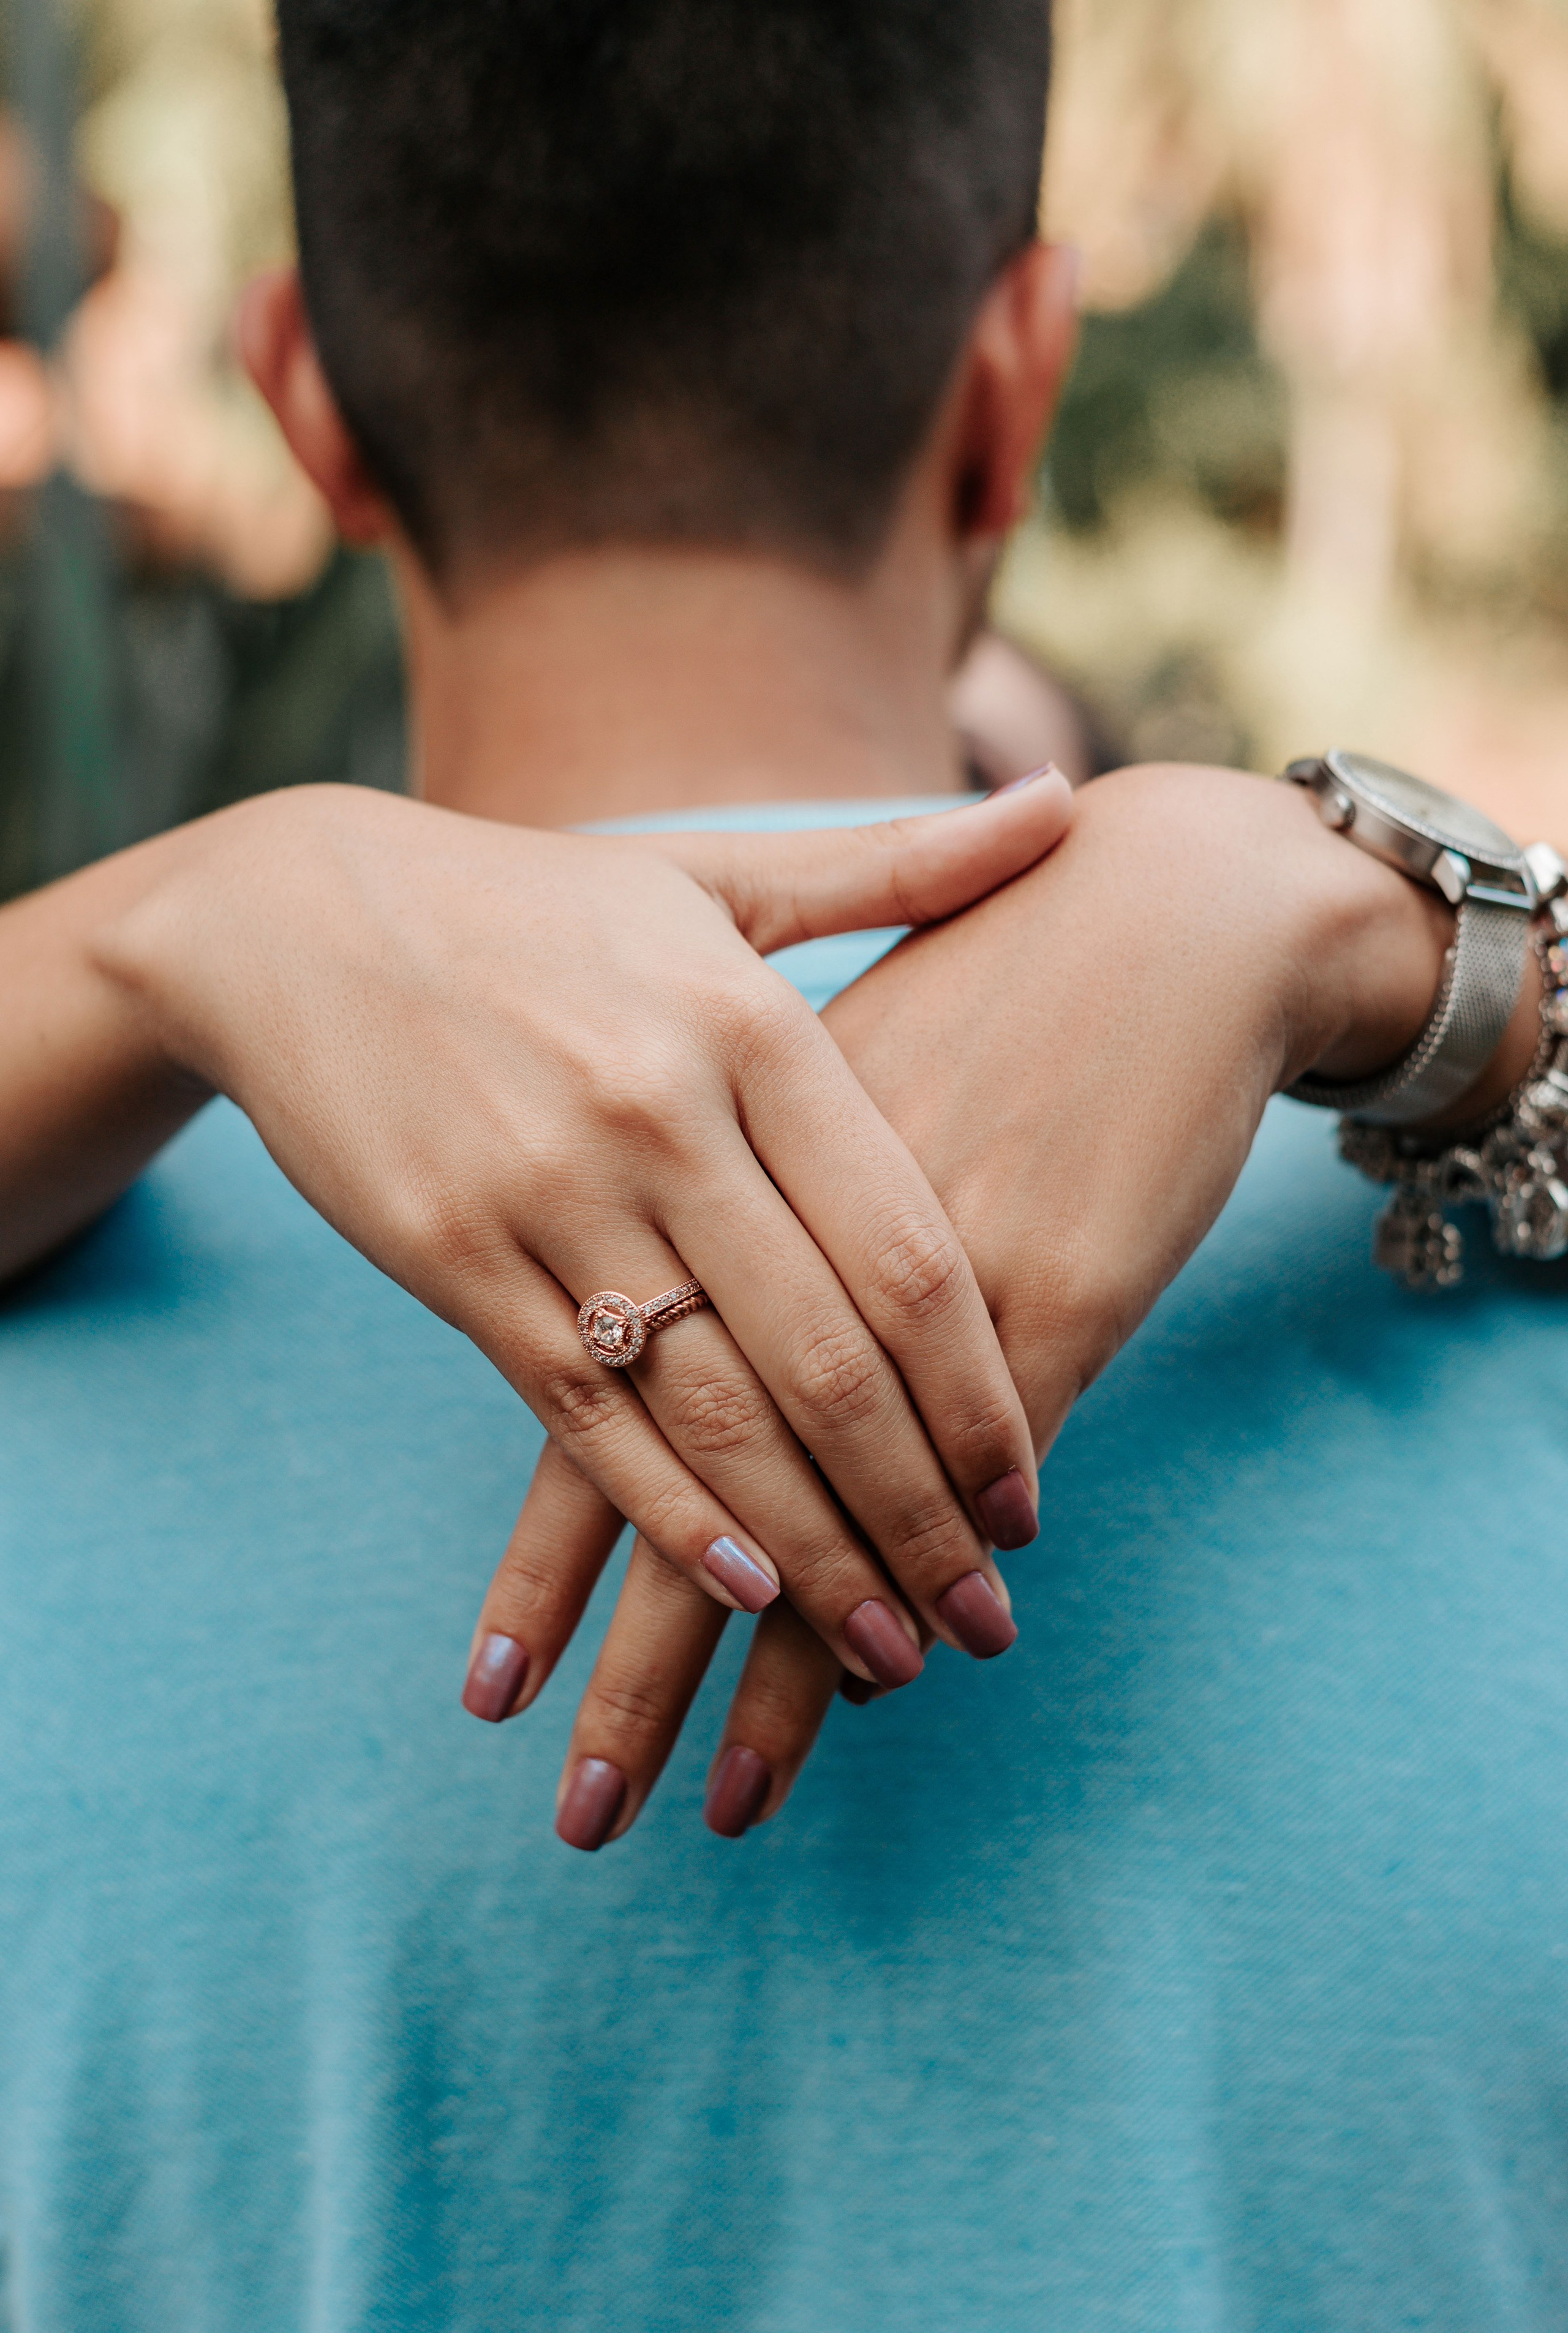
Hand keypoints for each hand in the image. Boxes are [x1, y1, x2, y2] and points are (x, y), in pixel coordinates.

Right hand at [73, 776, 1070, 1695]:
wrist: (300, 916)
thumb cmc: (543, 903)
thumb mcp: (719, 880)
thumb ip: (902, 867)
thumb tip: (1070, 805)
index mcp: (749, 1023)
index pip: (905, 1246)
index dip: (982, 1392)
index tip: (1030, 1496)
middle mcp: (659, 1114)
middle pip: (827, 1358)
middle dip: (920, 1511)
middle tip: (989, 1621)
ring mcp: (548, 1194)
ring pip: (712, 1410)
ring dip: (812, 1551)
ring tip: (891, 1646)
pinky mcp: (452, 1258)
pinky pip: (583, 1416)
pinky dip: (667, 1513)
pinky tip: (741, 1591)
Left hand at [535, 762, 1541, 1845]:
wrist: (1151, 915)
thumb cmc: (975, 987)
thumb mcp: (816, 1067)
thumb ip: (725, 1201)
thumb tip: (664, 1318)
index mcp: (698, 1196)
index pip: (593, 1409)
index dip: (547, 1564)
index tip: (490, 1691)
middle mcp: (783, 1244)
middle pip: (681, 1494)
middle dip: (632, 1670)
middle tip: (580, 1819)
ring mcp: (913, 1280)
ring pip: (816, 1510)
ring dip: (769, 1679)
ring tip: (710, 1812)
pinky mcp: (1043, 1300)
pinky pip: (956, 1475)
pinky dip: (912, 1576)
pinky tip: (881, 1688)